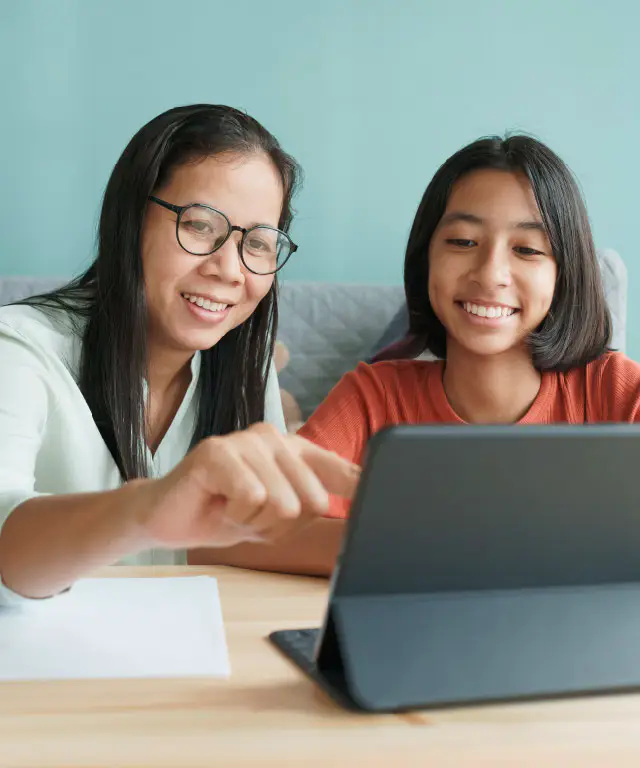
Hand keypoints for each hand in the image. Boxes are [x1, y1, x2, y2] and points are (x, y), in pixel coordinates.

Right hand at [135, 424, 359, 548]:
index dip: (365, 484)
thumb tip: (349, 512)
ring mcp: (246, 441)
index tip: (392, 494)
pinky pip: (252, 497)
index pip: (340, 469)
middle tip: (251, 516)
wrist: (170, 518)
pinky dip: (235, 515)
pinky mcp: (218, 451)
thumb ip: (310, 508)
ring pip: (282, 503)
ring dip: (254, 523)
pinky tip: (218, 503)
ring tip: (233, 509)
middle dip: (281, 526)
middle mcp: (275, 439)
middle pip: (312, 500)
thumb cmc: (226, 512)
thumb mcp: (277, 517)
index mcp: (295, 451)